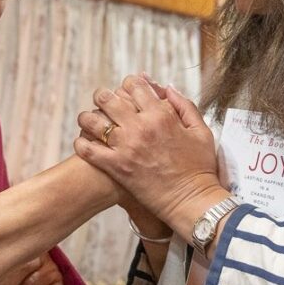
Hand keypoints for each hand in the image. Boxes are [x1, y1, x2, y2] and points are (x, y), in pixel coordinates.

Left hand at [74, 75, 223, 232]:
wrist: (192, 200)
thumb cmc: (200, 167)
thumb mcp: (201, 130)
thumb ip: (184, 106)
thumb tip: (166, 88)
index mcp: (161, 115)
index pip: (134, 85)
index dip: (128, 84)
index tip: (126, 90)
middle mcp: (140, 127)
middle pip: (107, 98)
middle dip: (102, 97)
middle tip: (102, 102)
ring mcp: (126, 147)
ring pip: (92, 121)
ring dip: (88, 118)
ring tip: (89, 121)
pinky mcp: (116, 167)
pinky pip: (88, 150)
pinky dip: (82, 144)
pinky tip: (84, 143)